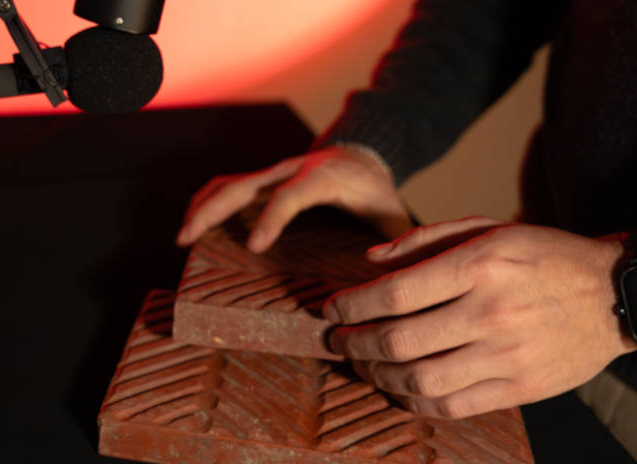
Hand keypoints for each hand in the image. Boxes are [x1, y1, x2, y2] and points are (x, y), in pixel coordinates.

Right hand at [176, 145, 411, 252]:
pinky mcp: (263, 179)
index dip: (271, 219)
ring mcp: (273, 173)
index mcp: (323, 178)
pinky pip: (229, 185)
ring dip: (203, 206)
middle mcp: (291, 171)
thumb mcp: (391, 214)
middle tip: (186, 238)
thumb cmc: (375, 191)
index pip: (290, 195)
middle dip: (212, 211)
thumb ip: (394, 244)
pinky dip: (208, 200)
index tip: (255, 246)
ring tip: (183, 237)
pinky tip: (195, 222)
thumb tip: (392, 281)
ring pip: (229, 183)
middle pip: (244, 185)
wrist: (363, 155)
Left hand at [324, 216, 636, 418]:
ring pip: (420, 379)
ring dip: (377, 375)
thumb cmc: (540, 256)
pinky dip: (414, 401)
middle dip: (354, 343)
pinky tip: (398, 387)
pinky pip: (452, 405)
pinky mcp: (522, 388)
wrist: (613, 295)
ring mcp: (509, 355)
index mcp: (480, 265)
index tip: (332, 308)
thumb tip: (369, 261)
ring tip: (362, 364)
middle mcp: (493, 311)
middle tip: (338, 340)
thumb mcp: (487, 228)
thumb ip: (424, 240)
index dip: (351, 304)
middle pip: (399, 340)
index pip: (395, 293)